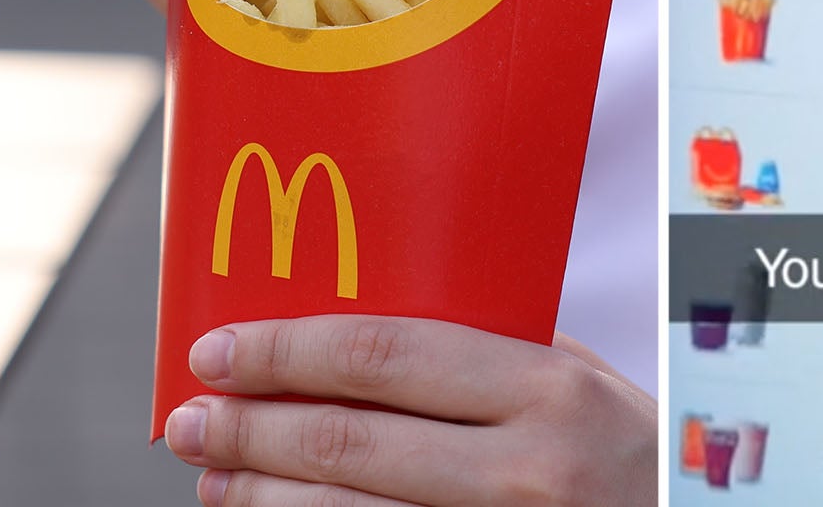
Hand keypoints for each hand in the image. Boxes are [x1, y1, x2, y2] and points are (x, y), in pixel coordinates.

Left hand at [162, 316, 657, 505]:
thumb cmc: (635, 450)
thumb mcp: (582, 383)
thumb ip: (488, 356)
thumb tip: (350, 332)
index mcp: (550, 391)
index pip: (382, 357)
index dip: (283, 353)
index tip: (217, 351)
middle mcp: (529, 472)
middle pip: (346, 444)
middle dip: (247, 431)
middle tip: (188, 421)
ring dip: (260, 501)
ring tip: (213, 482)